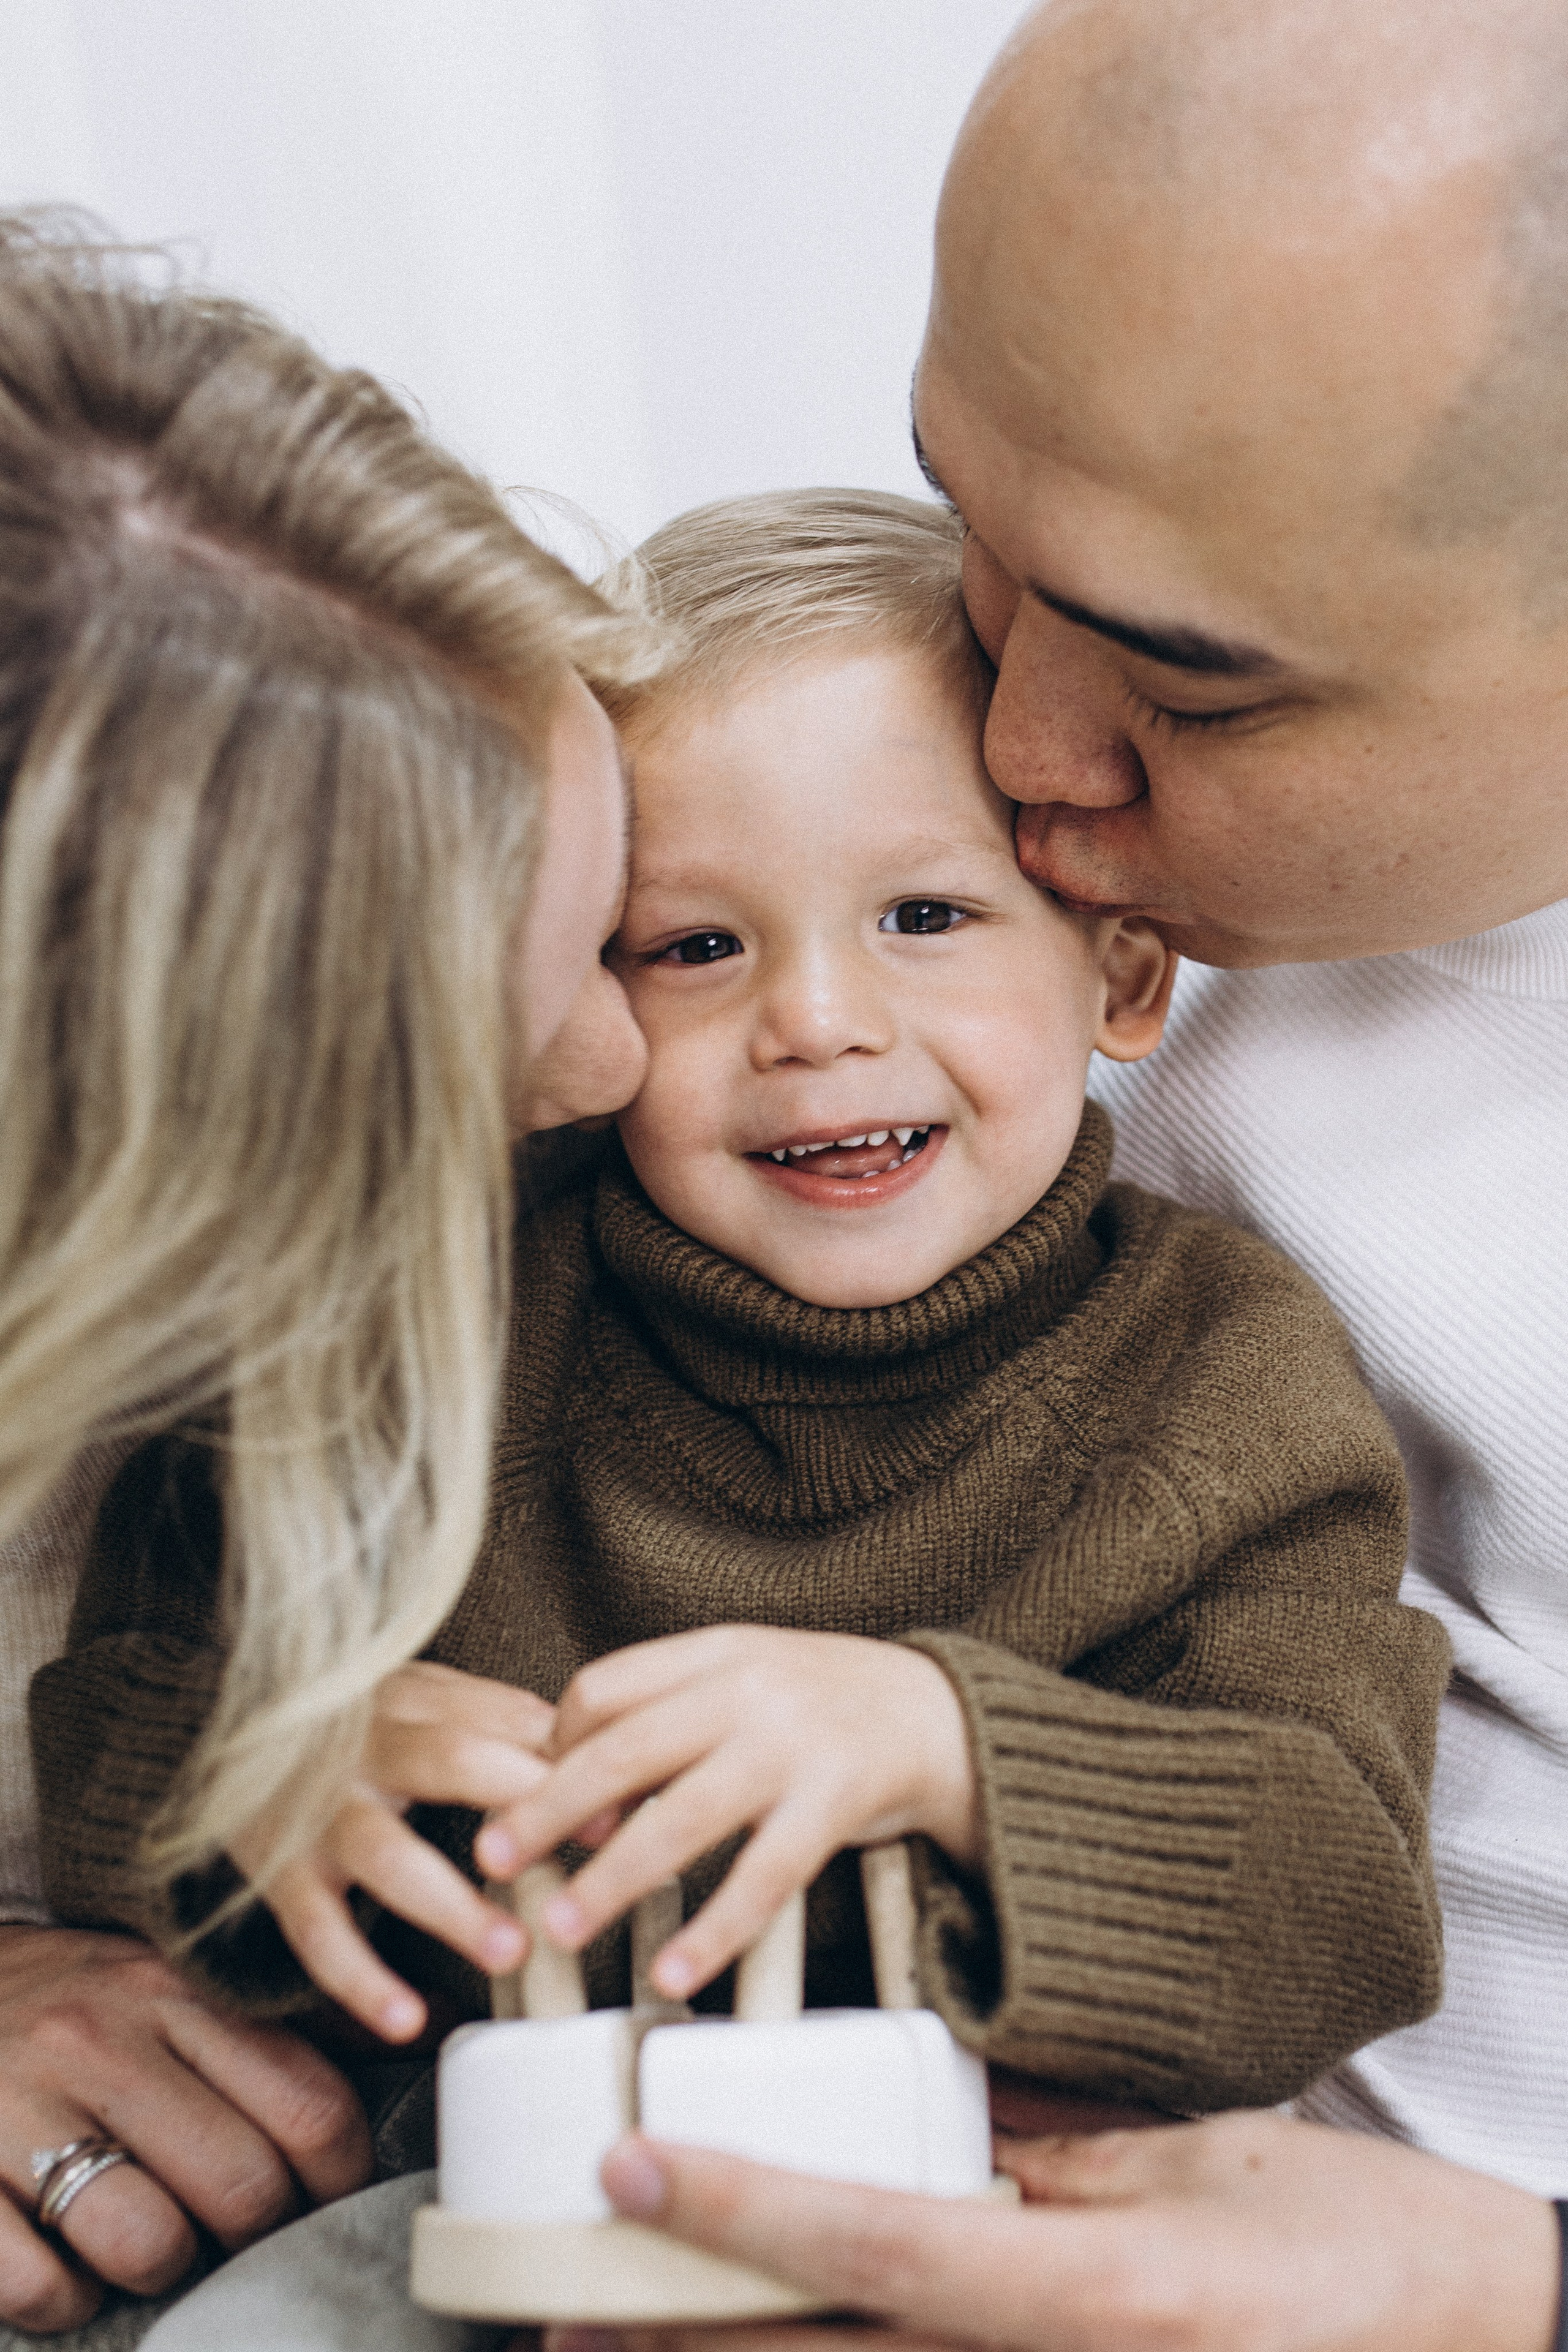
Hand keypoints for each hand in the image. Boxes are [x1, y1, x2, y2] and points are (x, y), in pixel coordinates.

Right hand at [0, 1924, 370, 2336]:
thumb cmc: (72, 2000)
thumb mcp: (169, 1980)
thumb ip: (274, 2026)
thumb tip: (412, 2044)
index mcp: (172, 1993)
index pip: (308, 2103)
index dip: (340, 2175)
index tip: (328, 2194)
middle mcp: (104, 2042)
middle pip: (241, 2185)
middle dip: (255, 2231)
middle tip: (235, 2226)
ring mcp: (25, 2111)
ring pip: (149, 2242)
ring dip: (162, 2266)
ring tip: (147, 2239)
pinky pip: (42, 2286)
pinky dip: (65, 2298)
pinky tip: (65, 2262)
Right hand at [240, 1662, 555, 2040]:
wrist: (222, 1729)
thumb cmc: (355, 1724)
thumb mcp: (423, 1698)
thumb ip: (502, 1720)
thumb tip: (591, 1756)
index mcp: (411, 1702)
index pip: (498, 1720)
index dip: (557, 1764)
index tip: (613, 1810)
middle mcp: (365, 1751)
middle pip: (448, 1764)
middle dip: (519, 1815)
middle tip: (575, 1870)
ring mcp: (321, 1816)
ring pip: (387, 1856)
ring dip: (451, 1906)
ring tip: (509, 1951)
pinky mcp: (282, 1878)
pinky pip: (320, 1934)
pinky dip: (361, 1980)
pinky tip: (406, 2018)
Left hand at [474, 1627, 978, 1999]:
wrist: (936, 1713)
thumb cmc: (819, 1705)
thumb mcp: (743, 1677)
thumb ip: (668, 1712)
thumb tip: (572, 1784)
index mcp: (714, 1652)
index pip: (605, 1688)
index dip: (554, 1745)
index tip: (524, 1796)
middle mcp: (747, 1690)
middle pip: (623, 1749)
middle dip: (547, 1811)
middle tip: (493, 1860)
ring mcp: (792, 1745)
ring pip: (681, 1818)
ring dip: (611, 1880)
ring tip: (561, 1926)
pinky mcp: (835, 1802)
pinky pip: (762, 1876)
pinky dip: (712, 1929)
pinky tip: (674, 1970)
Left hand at [540, 2113, 1558, 2351]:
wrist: (1454, 2334)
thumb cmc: (1337, 2237)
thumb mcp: (1182, 2157)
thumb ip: (1038, 2137)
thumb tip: (914, 2101)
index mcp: (1087, 2292)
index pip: (876, 2243)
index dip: (744, 2208)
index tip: (637, 2166)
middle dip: (687, 2339)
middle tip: (564, 2310)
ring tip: (614, 2348)